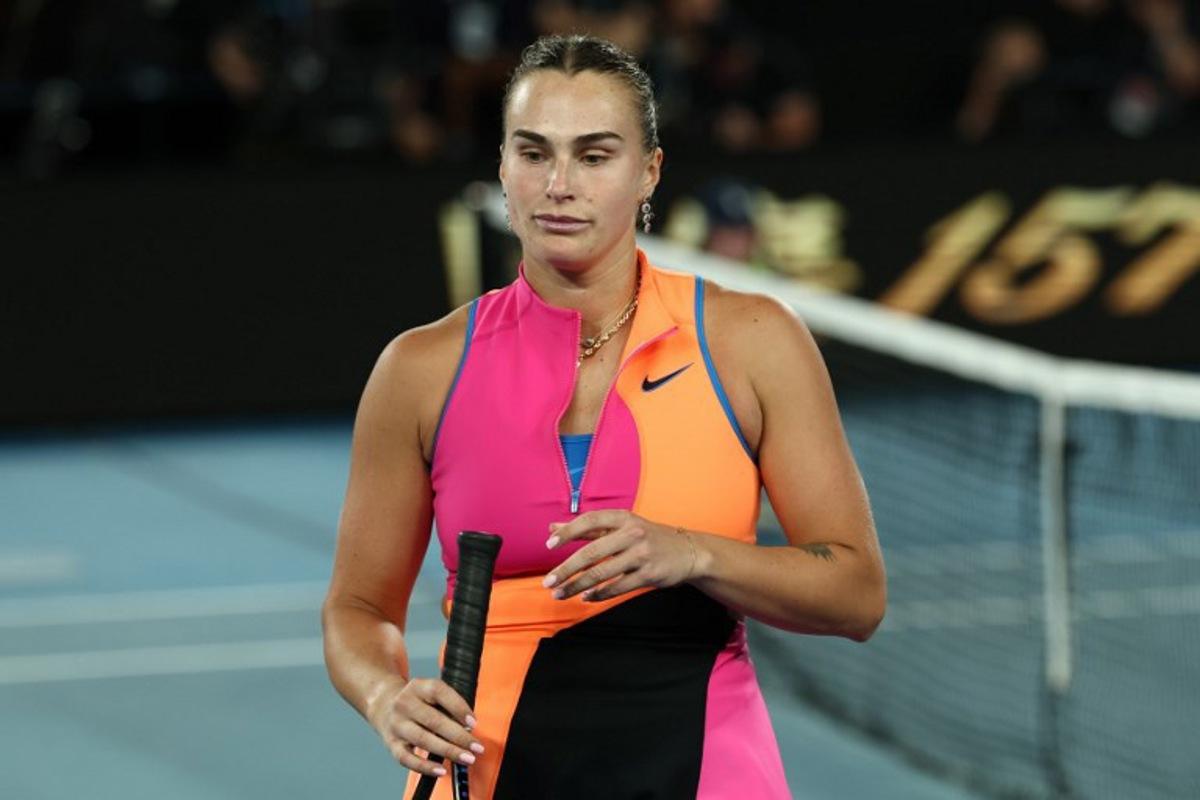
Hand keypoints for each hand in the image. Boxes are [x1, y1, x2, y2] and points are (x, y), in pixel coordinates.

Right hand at [366, 676, 484, 776]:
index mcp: (418, 687)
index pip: (439, 692)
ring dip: (448, 751)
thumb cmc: (417, 701)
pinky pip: (408, 759)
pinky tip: (441, 770)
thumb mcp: (430, 693)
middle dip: (459, 736)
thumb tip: (467, 729)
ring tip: (466, 758)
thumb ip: (448, 706)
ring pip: (423, 740)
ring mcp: (397, 724)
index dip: (458, 707)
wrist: (383, 703)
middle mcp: (404, 704)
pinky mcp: (391, 744)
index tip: (473, 723)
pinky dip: (425, 767)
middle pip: (434, 720)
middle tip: (477, 747)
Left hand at [542, 510, 700, 601]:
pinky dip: (598, 594)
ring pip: (601, 573)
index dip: (568, 532)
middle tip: (548, 581)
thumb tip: (552, 529)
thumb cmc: (647, 537)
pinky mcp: (649, 575)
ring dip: (577, 586)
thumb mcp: (620, 526)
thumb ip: (586, 529)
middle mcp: (632, 534)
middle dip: (566, 569)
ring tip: (560, 594)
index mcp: (623, 518)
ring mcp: (641, 555)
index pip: (590, 521)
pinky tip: (585, 597)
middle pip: (592, 553)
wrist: (688, 551)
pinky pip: (617, 587)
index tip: (549, 545)